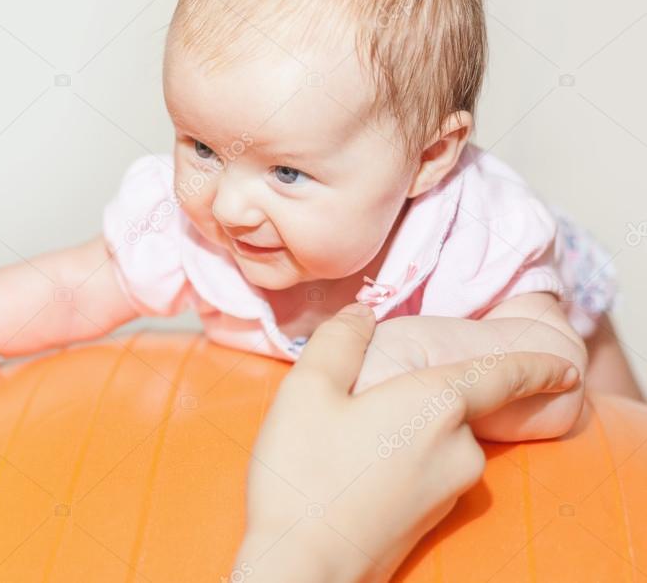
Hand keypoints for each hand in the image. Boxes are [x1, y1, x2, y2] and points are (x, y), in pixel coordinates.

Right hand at [235, 304, 579, 582]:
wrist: (303, 564)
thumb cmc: (304, 471)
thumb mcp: (308, 389)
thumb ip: (339, 340)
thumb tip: (361, 313)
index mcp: (437, 404)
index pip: (506, 376)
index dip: (538, 366)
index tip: (568, 366)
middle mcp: (458, 447)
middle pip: (455, 405)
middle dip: (420, 395)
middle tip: (359, 401)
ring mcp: (449, 488)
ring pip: (439, 439)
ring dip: (407, 429)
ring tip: (344, 439)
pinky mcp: (433, 518)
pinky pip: (427, 468)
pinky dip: (402, 458)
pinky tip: (354, 467)